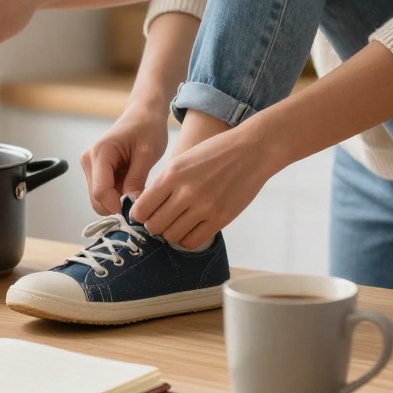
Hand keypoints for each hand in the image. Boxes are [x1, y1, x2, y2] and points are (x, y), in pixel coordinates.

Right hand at [82, 106, 168, 215]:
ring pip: (99, 197)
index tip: (136, 210)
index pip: (100, 191)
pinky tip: (131, 185)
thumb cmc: (147, 128)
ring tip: (137, 189)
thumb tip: (132, 204)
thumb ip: (137, 179)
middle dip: (116, 205)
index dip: (116, 206)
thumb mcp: (147, 153)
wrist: (144, 114)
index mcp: (100, 154)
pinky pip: (104, 191)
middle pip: (96, 198)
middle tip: (139, 202)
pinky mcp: (95, 170)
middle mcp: (89, 160)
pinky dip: (117, 194)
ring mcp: (90, 166)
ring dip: (117, 200)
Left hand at [130, 123, 281, 249]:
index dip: (139, 215)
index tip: (144, 214)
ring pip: (171, 236)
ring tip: (177, 223)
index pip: (141, 208)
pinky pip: (192, 241)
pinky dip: (187, 238)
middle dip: (154, 225)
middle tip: (161, 220)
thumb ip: (164, 183)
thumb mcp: (183, 160)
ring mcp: (204, 207)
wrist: (252, 151)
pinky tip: (190, 228)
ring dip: (170, 233)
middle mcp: (186, 192)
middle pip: (154, 226)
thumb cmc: (215, 153)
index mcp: (172, 174)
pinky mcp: (220, 218)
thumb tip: (145, 208)